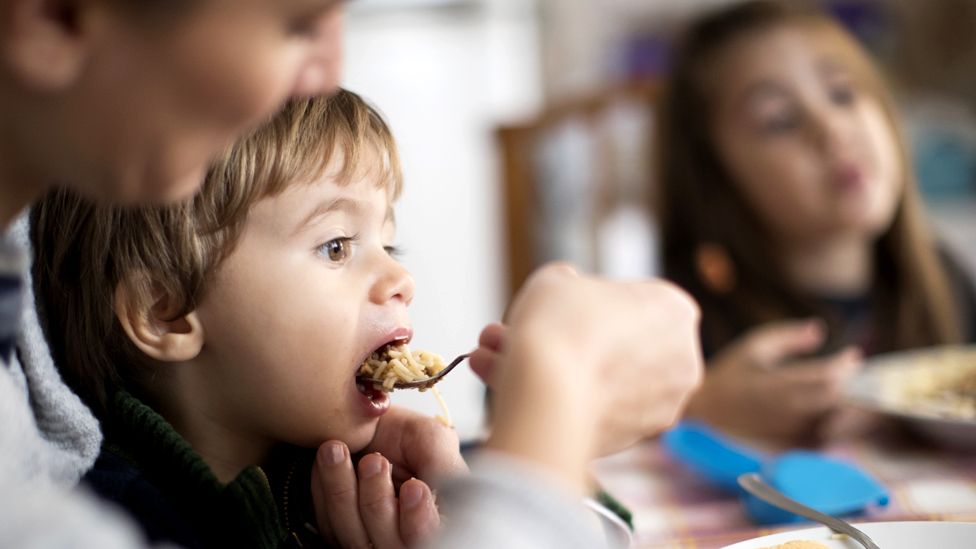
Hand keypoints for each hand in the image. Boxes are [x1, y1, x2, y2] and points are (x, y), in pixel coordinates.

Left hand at [310, 407, 466, 547]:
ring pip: (352, 535)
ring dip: (343, 491)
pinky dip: (325, 488)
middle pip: (389, 544)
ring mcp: (368, 536)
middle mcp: (402, 536)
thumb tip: (438, 491)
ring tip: (338, 451)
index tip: (414, 488)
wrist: (374, 422)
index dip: (420, 521)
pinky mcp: (337, 529)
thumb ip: (442, 469)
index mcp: (436, 520)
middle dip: (378, 501)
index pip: (430, 538)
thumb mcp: (435, 441)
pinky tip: (328, 457)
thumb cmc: (408, 435)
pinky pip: (327, 522)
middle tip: (374, 461)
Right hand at [483, 264, 703, 490]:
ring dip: (551, 368)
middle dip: (562, 338)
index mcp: (675, 310)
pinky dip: (558, 399)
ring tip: (494, 358)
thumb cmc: (558, 326)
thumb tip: (566, 292)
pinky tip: (511, 386)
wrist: (548, 393)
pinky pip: (592, 410)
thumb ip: (567, 283)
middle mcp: (681, 360)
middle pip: (613, 343)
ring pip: (598, 379)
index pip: (629, 298)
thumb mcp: (555, 279)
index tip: (557, 306)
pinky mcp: (634, 439)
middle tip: (517, 332)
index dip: (585, 301)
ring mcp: (662, 404)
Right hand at [686, 319, 861, 441]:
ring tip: (857, 398)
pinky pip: (826, 441)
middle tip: (862, 378)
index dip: (845, 365)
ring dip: (852, 411)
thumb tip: (820, 330)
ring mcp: (787, 434)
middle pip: (836, 402)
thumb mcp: (752, 347)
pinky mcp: (790, 450)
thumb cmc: (729, 375)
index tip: (853, 356)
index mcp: (773, 383)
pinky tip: (839, 416)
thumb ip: (787, 336)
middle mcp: (782, 411)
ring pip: (836, 425)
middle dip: (854, 389)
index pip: (824, 375)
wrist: (702, 416)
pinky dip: (838, 428)